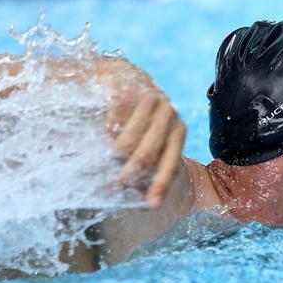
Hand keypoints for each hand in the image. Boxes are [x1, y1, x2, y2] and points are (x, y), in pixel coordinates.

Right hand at [107, 88, 186, 208]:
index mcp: (178, 131)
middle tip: (111, 188)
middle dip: (126, 177)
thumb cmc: (136, 115)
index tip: (150, 206)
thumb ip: (151, 163)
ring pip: (126, 145)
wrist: (121, 75)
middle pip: (145, 157)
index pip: (169, 164)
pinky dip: (105, 133)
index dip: (159, 186)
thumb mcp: (149, 137)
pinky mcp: (127, 90)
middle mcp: (169, 115)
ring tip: (107, 159)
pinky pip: (113, 125)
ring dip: (113, 157)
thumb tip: (145, 202)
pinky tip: (104, 130)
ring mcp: (149, 100)